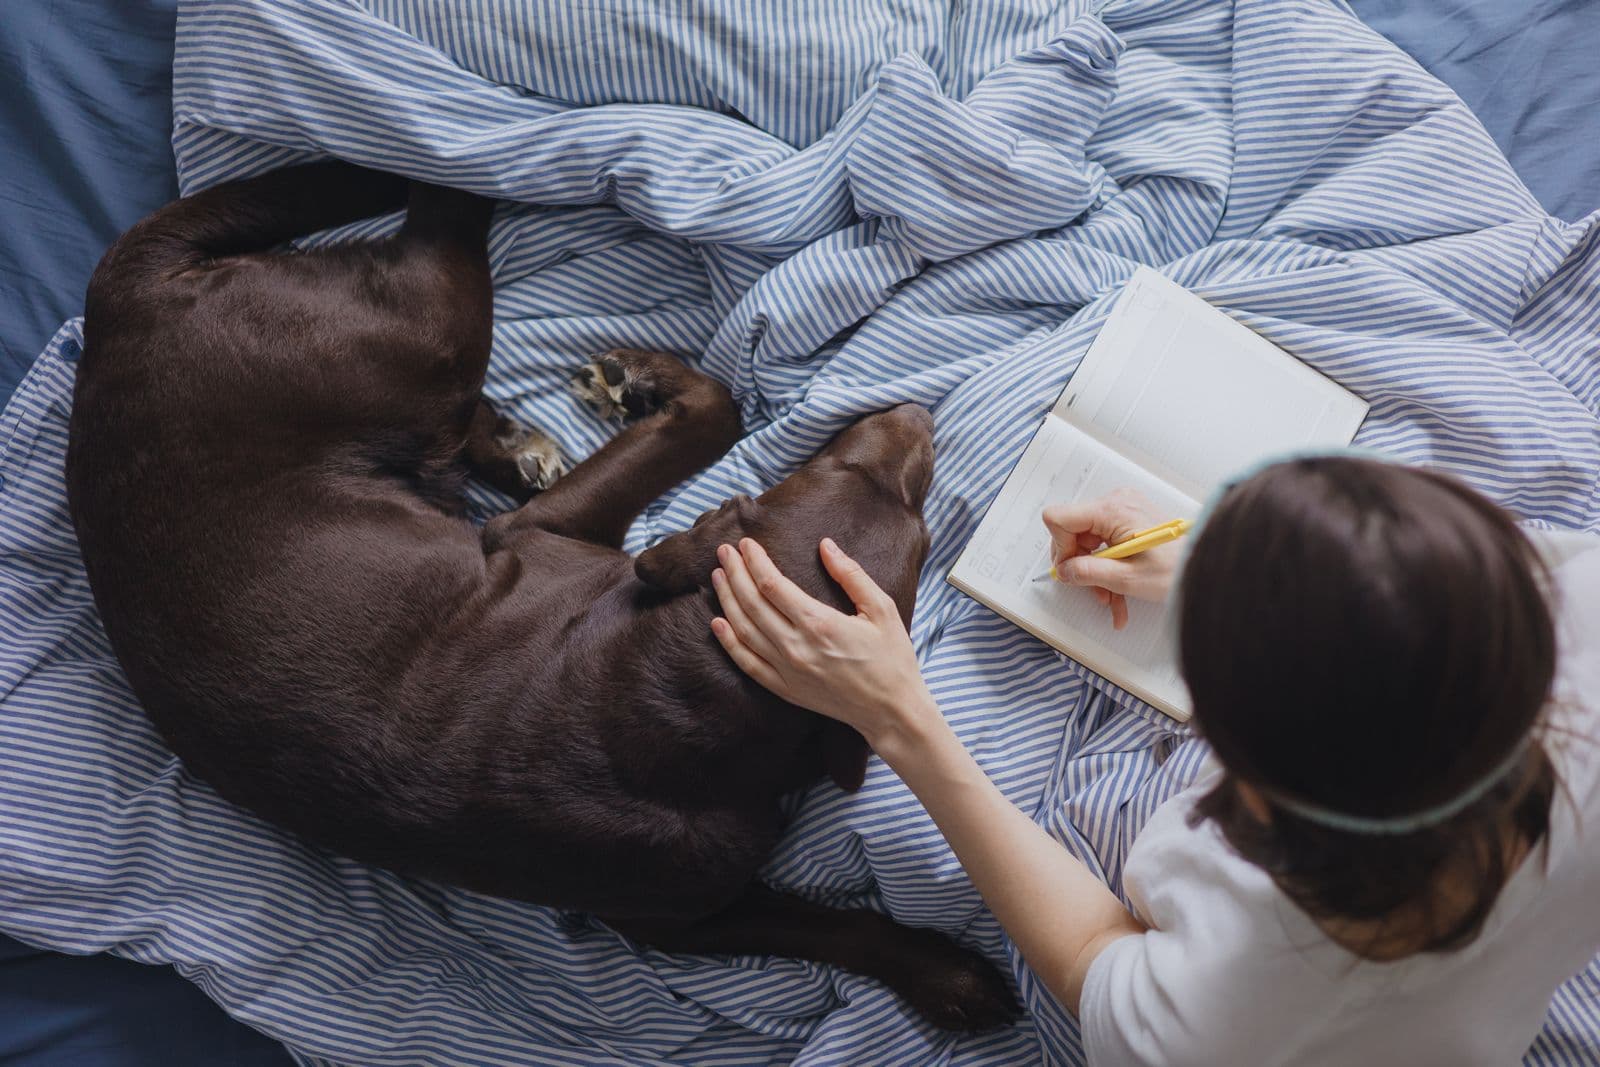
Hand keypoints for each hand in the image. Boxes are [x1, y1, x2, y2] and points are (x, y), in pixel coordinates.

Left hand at [708, 537, 933, 746]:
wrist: (891, 711)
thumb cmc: (891, 658)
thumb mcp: (882, 609)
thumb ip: (851, 575)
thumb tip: (826, 545)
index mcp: (819, 624)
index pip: (772, 585)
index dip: (755, 561)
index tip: (746, 544)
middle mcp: (796, 647)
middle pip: (752, 603)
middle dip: (735, 573)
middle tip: (724, 551)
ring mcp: (787, 671)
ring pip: (744, 630)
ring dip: (727, 601)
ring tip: (718, 577)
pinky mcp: (785, 689)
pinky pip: (747, 663)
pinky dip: (729, 643)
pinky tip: (718, 624)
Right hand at [1042, 488, 1179, 629]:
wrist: (1208, 566)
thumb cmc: (1177, 569)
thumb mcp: (1124, 578)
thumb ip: (1085, 572)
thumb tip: (1062, 571)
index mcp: (1112, 510)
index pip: (1059, 518)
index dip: (1060, 547)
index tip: (1070, 569)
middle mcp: (1116, 503)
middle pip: (1074, 532)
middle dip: (1081, 565)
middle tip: (1093, 589)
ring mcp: (1125, 510)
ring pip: (1090, 543)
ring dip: (1096, 572)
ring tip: (1112, 598)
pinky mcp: (1131, 520)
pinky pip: (1107, 544)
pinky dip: (1109, 568)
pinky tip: (1119, 594)